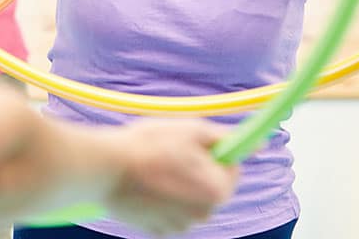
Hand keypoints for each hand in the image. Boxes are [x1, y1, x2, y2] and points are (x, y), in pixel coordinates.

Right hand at [103, 120, 237, 235]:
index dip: (213, 151)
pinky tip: (144, 184)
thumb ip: (224, 138)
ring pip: (186, 200)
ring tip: (152, 167)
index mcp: (218, 191)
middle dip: (195, 171)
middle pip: (209, 186)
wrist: (107, 167)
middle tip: (170, 152)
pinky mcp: (155, 229)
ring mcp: (178, 225)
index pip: (231, 168)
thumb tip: (251, 145)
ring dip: (177, 185)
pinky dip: (158, 200)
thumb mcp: (192, 129)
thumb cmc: (150, 145)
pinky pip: (165, 212)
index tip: (191, 143)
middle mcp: (203, 214)